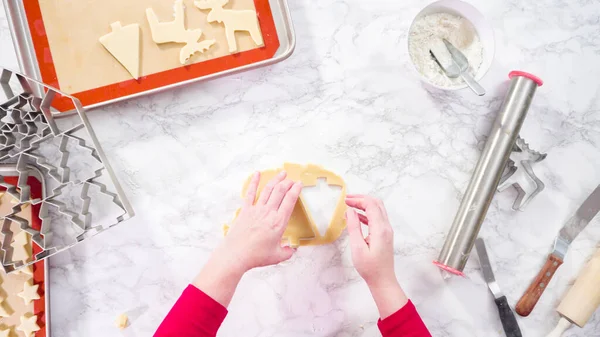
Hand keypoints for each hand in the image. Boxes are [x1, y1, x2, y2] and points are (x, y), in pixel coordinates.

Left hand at [193, 171, 301, 306]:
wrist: (236, 254)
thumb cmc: (256, 256)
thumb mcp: (277, 256)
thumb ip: (288, 252)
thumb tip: (292, 249)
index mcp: (279, 222)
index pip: (290, 201)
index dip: (296, 190)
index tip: (299, 184)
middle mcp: (269, 212)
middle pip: (280, 191)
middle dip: (288, 183)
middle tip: (292, 180)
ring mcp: (256, 209)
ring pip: (268, 189)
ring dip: (276, 180)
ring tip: (282, 173)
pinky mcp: (245, 210)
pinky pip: (250, 193)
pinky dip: (254, 182)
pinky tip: (257, 174)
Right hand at [345, 194, 407, 318]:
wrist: (383, 280)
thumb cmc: (369, 267)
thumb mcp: (357, 248)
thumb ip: (354, 227)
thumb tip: (350, 211)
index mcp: (380, 229)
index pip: (371, 205)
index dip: (358, 200)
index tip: (345, 200)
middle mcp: (386, 227)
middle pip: (377, 204)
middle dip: (362, 199)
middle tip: (348, 200)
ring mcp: (387, 231)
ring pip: (378, 210)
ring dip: (365, 205)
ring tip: (350, 206)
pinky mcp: (385, 235)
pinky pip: (377, 218)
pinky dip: (367, 214)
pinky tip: (357, 217)